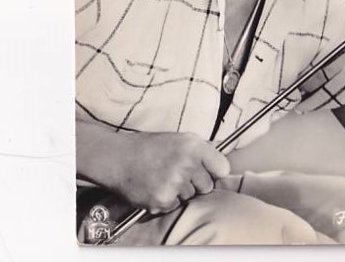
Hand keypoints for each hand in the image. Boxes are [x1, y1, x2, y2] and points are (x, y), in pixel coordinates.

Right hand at [115, 131, 230, 213]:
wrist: (120, 158)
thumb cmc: (150, 147)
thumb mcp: (180, 139)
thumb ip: (203, 149)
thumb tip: (224, 161)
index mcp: (194, 146)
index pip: (223, 168)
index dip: (215, 172)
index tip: (209, 172)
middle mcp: (187, 163)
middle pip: (208, 186)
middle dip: (197, 183)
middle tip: (179, 174)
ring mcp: (175, 183)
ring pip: (191, 197)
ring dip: (181, 192)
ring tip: (164, 177)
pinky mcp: (164, 200)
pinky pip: (175, 206)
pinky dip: (167, 200)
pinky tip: (156, 187)